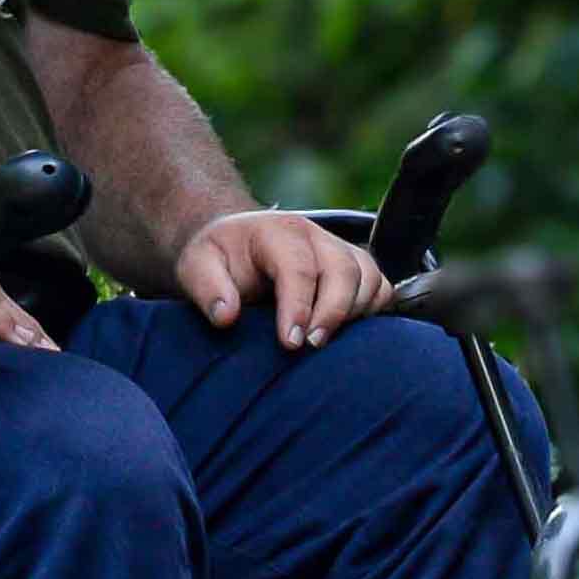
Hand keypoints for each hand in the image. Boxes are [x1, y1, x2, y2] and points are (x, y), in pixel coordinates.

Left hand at [176, 211, 387, 350]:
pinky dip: (373, 311)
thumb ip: (206, 287)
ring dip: (355, 313)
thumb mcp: (197, 265)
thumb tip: (226, 316)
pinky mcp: (355, 268)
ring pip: (369, 278)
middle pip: (343, 270)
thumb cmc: (219, 259)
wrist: (237, 245)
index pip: (298, 267)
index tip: (290, 343)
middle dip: (332, 313)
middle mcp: (315, 236)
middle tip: (310, 347)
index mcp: (277, 231)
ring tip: (326, 342)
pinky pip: (381, 288)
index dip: (298, 307)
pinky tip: (346, 333)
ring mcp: (339, 250)